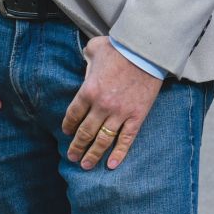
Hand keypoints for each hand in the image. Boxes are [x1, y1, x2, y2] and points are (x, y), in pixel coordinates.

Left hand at [62, 37, 162, 170]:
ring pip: (102, 140)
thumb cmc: (119, 48)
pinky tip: (111, 165)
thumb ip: (86, 58)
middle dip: (76, 147)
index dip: (68, 127)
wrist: (147, 51)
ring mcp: (120, 113)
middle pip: (85, 133)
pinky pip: (126, 139)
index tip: (67, 133)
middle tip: (72, 156)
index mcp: (88, 91)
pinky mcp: (136, 116)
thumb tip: (86, 60)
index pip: (72, 116)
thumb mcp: (95, 49)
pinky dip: (118, 154)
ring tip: (86, 165)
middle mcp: (101, 106)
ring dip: (92, 154)